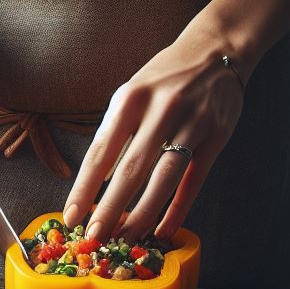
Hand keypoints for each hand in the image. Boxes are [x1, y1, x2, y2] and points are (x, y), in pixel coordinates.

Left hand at [63, 33, 244, 242]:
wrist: (217, 50)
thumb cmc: (163, 80)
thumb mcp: (130, 96)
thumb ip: (114, 137)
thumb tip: (96, 185)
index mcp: (130, 100)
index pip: (100, 153)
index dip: (84, 189)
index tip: (71, 217)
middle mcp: (161, 109)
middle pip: (131, 170)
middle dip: (111, 208)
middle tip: (95, 237)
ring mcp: (193, 122)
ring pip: (165, 178)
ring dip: (143, 214)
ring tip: (126, 238)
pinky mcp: (218, 135)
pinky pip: (194, 180)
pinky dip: (178, 208)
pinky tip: (162, 230)